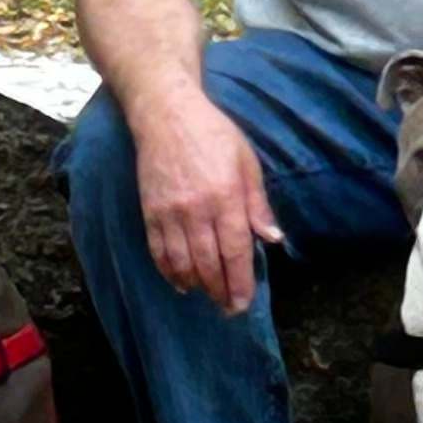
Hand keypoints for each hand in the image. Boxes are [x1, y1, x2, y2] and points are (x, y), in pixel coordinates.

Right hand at [132, 88, 286, 310]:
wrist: (166, 114)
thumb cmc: (213, 134)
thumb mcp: (247, 162)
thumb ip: (257, 204)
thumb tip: (273, 239)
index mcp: (226, 196)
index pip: (235, 251)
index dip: (240, 282)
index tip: (243, 303)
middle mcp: (196, 209)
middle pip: (209, 263)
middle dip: (220, 291)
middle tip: (229, 308)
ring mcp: (169, 212)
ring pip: (182, 263)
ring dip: (197, 285)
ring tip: (209, 295)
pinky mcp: (149, 211)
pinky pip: (158, 251)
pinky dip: (169, 272)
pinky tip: (181, 282)